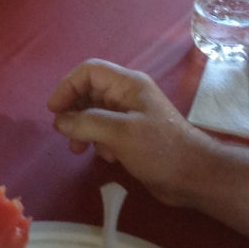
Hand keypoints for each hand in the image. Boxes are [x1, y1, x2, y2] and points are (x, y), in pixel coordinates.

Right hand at [47, 60, 210, 206]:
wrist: (194, 176)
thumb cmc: (159, 149)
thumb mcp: (120, 133)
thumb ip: (86, 123)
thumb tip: (59, 120)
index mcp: (128, 85)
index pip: (88, 71)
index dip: (67, 86)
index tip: (54, 110)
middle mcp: (128, 95)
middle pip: (89, 92)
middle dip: (73, 111)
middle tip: (64, 133)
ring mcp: (131, 116)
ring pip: (95, 113)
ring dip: (82, 129)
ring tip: (79, 150)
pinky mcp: (133, 136)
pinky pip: (105, 131)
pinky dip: (98, 141)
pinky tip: (106, 158)